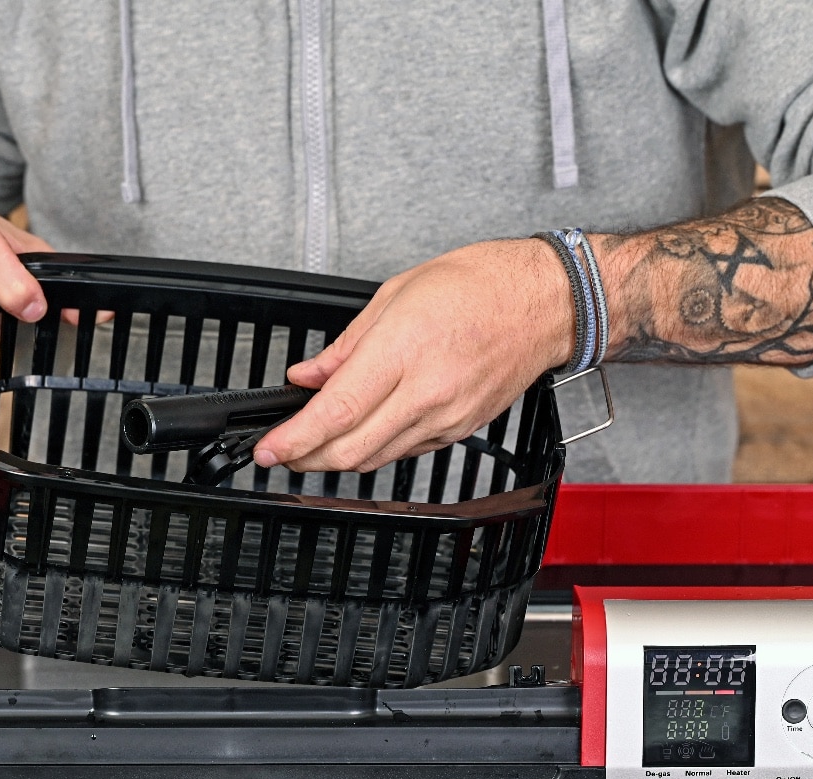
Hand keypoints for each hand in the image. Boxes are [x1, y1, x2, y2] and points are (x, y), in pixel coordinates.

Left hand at [253, 239, 574, 472]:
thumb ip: (345, 345)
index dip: (293, 439)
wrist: (545, 303)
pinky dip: (373, 449)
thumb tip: (309, 376)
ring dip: (336, 459)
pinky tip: (360, 435)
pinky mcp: (460, 430)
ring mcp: (445, 417)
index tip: (267, 448)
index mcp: (402, 350)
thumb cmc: (480, 285)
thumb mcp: (396, 294)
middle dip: (305, 458)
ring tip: (312, 446)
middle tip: (280, 452)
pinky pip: (404, 452)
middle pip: (349, 450)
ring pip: (375, 459)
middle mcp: (425, 392)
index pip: (335, 412)